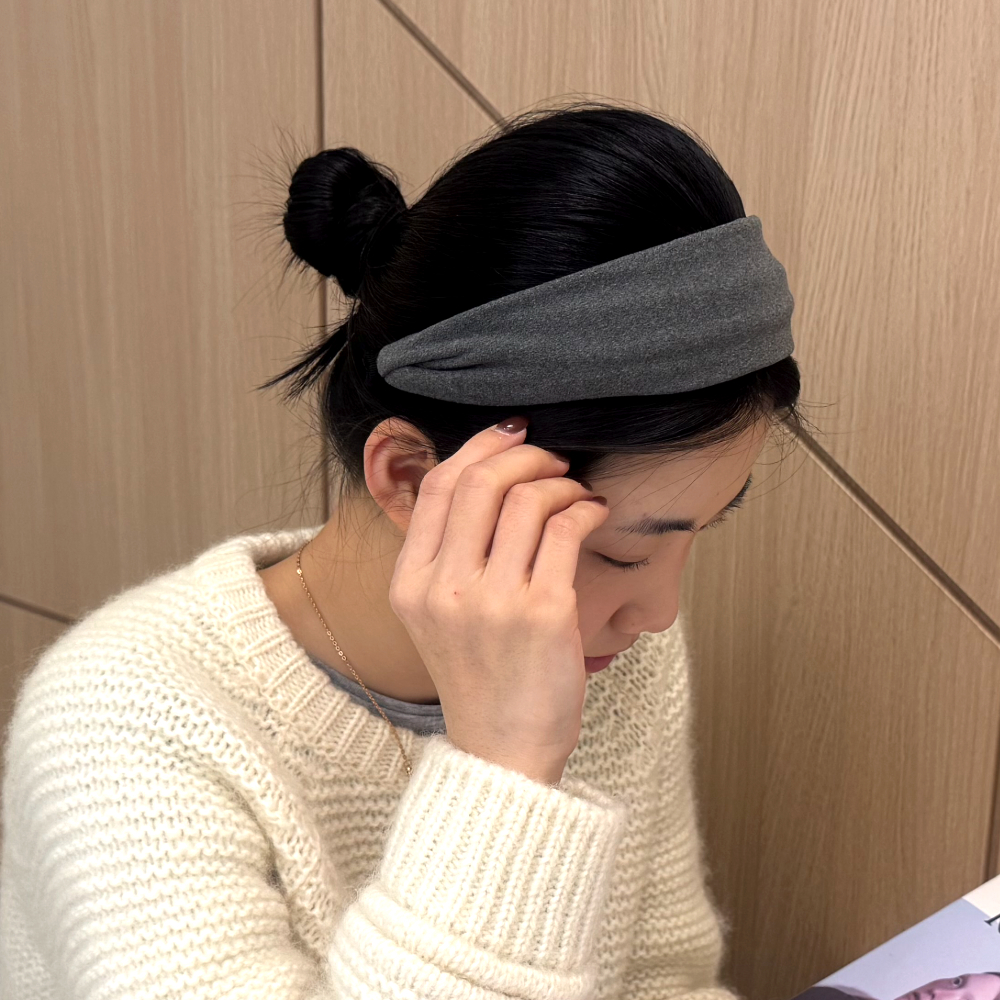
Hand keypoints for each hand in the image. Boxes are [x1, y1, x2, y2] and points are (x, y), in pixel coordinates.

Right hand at [388, 416, 609, 784]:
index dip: (475, 448)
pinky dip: (586, 508)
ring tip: (578, 492)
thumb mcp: (438, 616)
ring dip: (561, 482)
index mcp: (411, 583)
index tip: (508, 435)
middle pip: (480, 482)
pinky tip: (595, 513)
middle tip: (553, 458)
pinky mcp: (543, 614)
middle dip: (525, 453)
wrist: (501, 751)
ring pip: (527, 500)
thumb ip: (448, 556)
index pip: (435, 488)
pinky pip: (565, 530)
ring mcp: (492, 602)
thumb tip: (489, 481)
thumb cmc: (480, 678)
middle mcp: (443, 588)